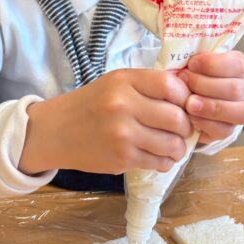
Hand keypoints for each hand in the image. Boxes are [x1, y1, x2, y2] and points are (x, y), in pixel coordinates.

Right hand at [20, 69, 193, 174]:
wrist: (55, 131)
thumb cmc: (90, 104)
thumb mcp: (116, 83)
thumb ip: (148, 86)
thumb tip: (188, 96)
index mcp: (125, 81)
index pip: (171, 86)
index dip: (186, 97)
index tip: (185, 105)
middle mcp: (124, 105)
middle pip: (177, 118)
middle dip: (186, 127)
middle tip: (183, 129)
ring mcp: (123, 134)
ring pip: (172, 144)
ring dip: (179, 148)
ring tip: (174, 146)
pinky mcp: (122, 158)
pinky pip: (158, 162)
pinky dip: (165, 162)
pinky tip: (159, 157)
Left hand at [177, 51, 243, 144]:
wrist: (184, 95)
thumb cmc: (190, 73)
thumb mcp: (192, 61)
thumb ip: (193, 58)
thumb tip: (187, 60)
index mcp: (239, 67)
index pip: (237, 64)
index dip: (212, 64)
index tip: (191, 64)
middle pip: (235, 89)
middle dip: (204, 85)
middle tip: (184, 81)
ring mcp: (241, 110)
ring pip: (239, 112)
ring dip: (210, 107)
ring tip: (189, 103)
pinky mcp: (229, 129)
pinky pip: (225, 130)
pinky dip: (206, 123)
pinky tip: (191, 116)